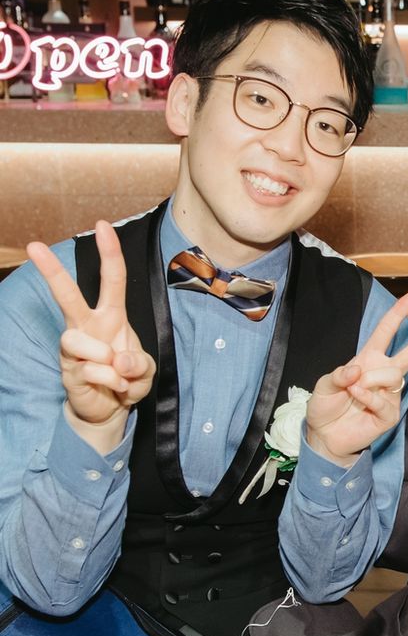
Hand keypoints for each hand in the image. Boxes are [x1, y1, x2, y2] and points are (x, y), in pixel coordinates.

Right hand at [26, 221, 155, 452]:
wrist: (111, 410)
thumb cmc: (127, 378)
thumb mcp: (146, 370)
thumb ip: (139, 363)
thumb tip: (119, 359)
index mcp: (112, 316)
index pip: (112, 280)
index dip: (110, 253)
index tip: (102, 225)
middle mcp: (89, 327)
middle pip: (68, 295)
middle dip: (52, 272)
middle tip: (34, 245)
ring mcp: (75, 348)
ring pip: (78, 339)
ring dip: (108, 360)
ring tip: (118, 374)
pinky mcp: (69, 370)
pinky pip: (93, 371)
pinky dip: (112, 382)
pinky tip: (113, 388)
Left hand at [306, 291, 407, 465]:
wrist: (325, 437)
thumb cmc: (326, 407)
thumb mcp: (324, 386)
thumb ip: (338, 375)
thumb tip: (358, 369)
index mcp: (368, 359)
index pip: (386, 332)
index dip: (398, 313)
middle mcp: (383, 373)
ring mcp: (389, 394)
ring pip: (394, 374)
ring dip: (372, 379)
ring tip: (353, 389)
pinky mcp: (390, 414)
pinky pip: (384, 400)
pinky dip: (367, 396)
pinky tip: (356, 398)